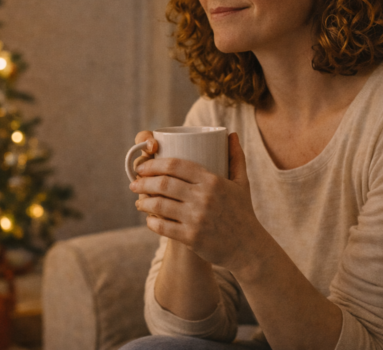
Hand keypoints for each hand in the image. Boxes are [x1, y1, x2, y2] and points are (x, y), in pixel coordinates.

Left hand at [131, 133, 260, 270]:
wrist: (248, 248)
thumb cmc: (242, 212)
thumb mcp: (242, 183)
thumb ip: (235, 157)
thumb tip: (231, 134)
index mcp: (213, 181)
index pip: (176, 165)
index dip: (154, 164)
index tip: (143, 166)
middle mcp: (204, 198)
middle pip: (164, 184)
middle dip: (144, 182)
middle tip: (134, 182)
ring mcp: (197, 218)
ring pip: (160, 205)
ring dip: (144, 202)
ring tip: (138, 201)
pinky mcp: (191, 237)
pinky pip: (163, 227)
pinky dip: (152, 222)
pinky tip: (149, 219)